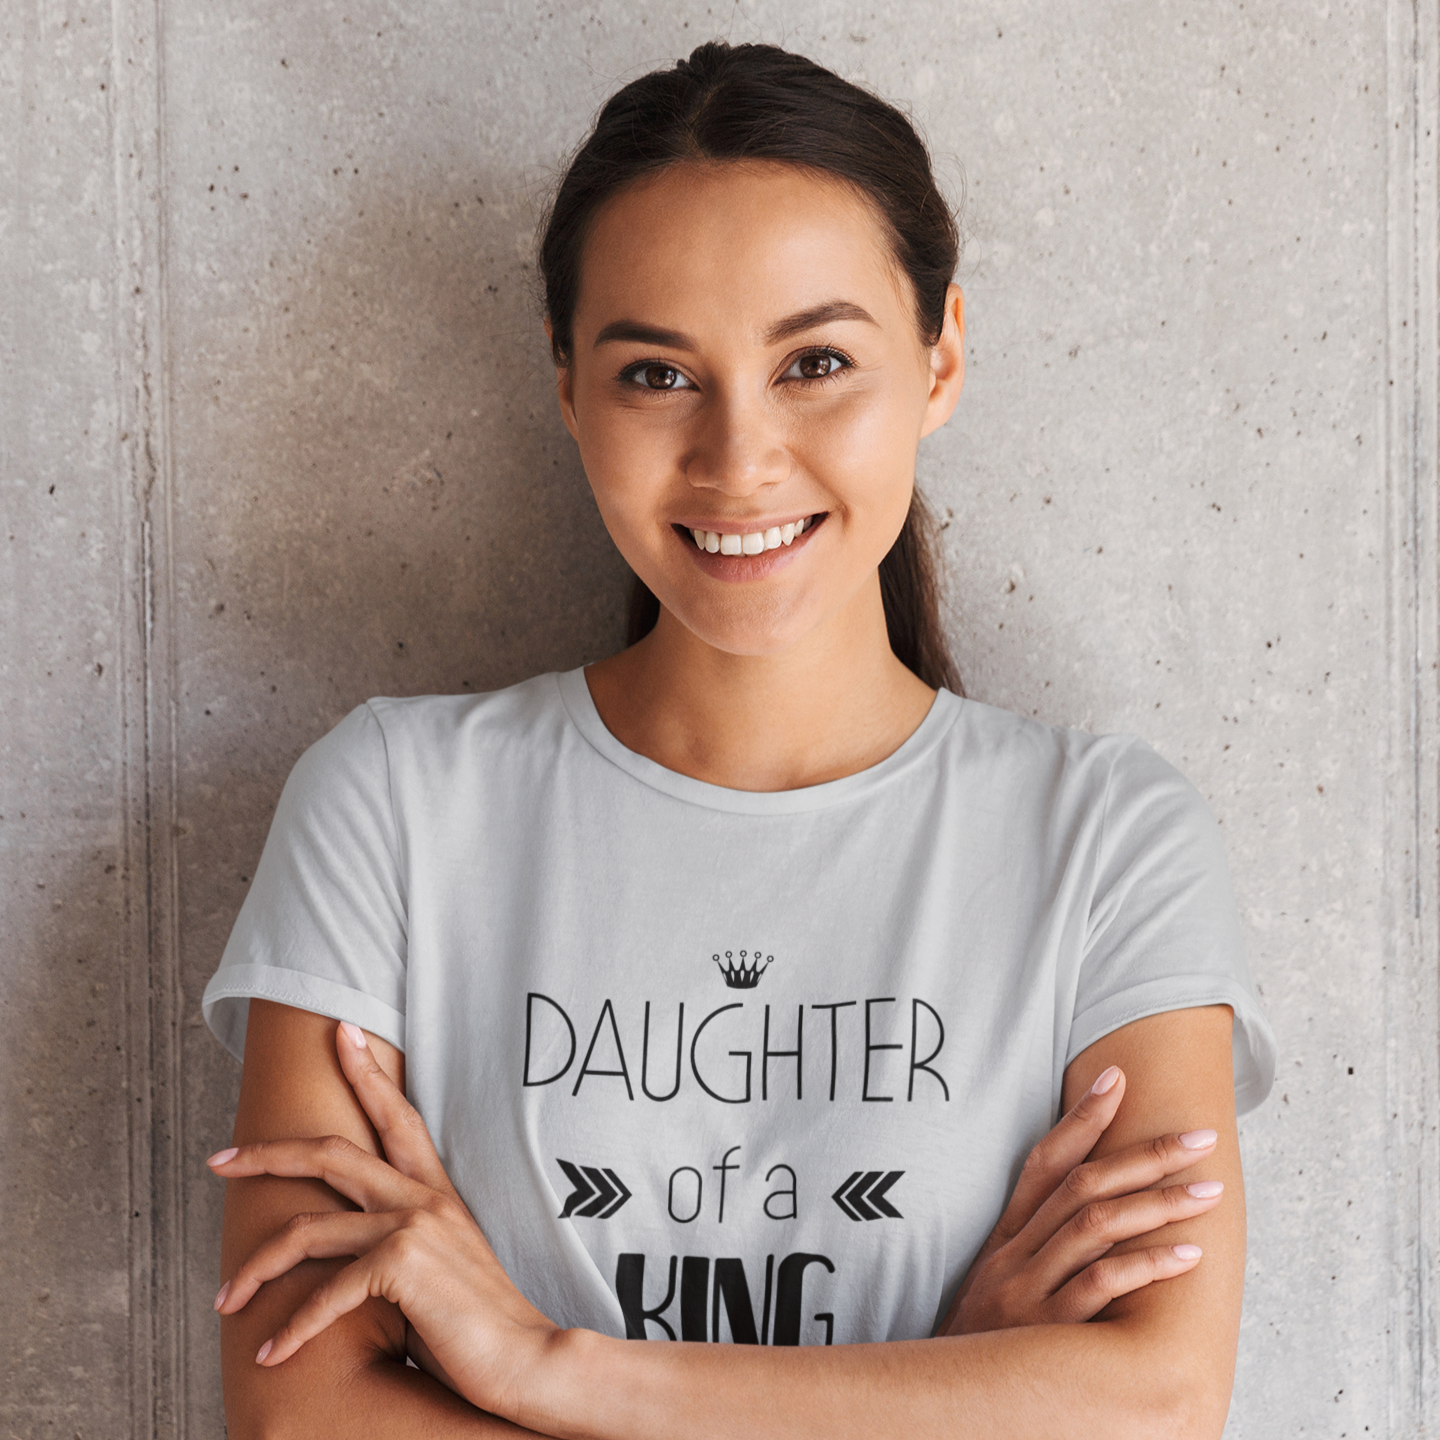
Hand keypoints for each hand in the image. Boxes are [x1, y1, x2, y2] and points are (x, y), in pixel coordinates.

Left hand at [208, 1021, 556, 1415]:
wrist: (527, 1358)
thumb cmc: (481, 1325)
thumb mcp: (441, 1268)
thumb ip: (401, 1248)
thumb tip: (349, 1260)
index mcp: (436, 1193)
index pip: (398, 1117)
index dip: (367, 1072)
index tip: (340, 1033)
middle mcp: (423, 1198)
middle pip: (330, 1153)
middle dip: (266, 1155)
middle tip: (219, 1161)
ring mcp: (413, 1225)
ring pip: (308, 1229)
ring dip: (256, 1267)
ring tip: (226, 1299)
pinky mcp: (402, 1265)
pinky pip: (326, 1293)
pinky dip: (293, 1329)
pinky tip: (273, 1354)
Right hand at [939, 1066, 1222, 1334]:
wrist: (943, 1399)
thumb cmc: (986, 1344)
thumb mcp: (998, 1285)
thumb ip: (1037, 1248)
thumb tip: (1095, 1208)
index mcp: (1006, 1236)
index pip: (1044, 1161)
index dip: (1080, 1118)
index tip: (1117, 1078)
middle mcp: (1015, 1253)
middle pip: (1082, 1184)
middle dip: (1144, 1154)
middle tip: (1199, 1136)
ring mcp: (1028, 1289)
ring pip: (1095, 1226)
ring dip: (1157, 1203)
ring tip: (1207, 1191)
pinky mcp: (1047, 1331)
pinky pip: (1100, 1287)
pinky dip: (1145, 1266)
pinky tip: (1186, 1256)